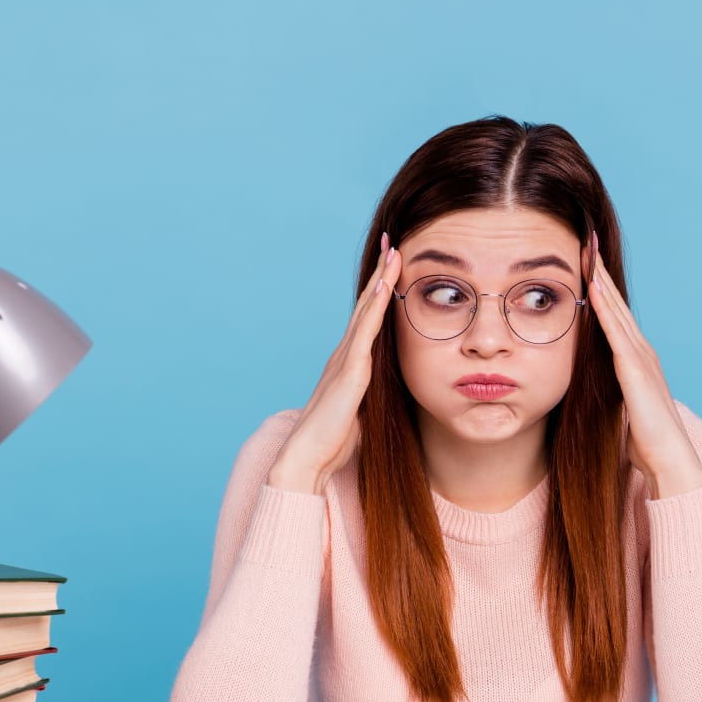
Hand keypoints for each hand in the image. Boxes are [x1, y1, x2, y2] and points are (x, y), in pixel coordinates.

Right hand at [268, 237, 402, 494]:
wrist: (307, 459)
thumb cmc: (334, 442)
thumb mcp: (362, 412)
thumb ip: (373, 396)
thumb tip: (387, 395)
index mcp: (349, 364)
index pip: (368, 320)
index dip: (380, 292)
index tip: (393, 265)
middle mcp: (345, 355)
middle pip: (366, 306)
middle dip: (380, 273)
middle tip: (391, 242)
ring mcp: (345, 360)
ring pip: (366, 311)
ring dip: (380, 280)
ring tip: (392, 251)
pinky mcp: (349, 372)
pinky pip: (366, 332)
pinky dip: (376, 307)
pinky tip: (385, 287)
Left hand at [586, 236, 701, 498]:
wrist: (670, 461)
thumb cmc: (645, 442)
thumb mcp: (619, 408)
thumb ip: (607, 391)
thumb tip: (588, 390)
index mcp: (636, 361)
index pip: (614, 318)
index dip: (600, 289)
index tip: (584, 263)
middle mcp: (641, 353)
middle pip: (616, 305)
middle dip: (600, 273)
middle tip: (585, 242)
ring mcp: (641, 358)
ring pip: (617, 310)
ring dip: (601, 280)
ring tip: (586, 252)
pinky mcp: (636, 369)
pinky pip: (616, 331)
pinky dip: (605, 307)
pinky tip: (593, 287)